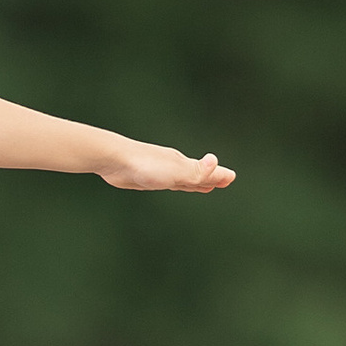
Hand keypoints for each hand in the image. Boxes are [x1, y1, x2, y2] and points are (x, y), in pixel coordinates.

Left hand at [93, 135, 234, 193]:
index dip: (219, 176)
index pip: (207, 172)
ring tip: (204, 186)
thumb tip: (216, 161)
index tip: (231, 177)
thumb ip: (195, 171)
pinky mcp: (145, 176)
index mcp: (183, 165)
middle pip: (197, 174)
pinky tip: (169, 182)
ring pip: (183, 178)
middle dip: (211, 178)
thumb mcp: (175, 172)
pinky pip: (167, 181)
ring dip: (194, 181)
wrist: (114, 159)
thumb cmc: (145, 165)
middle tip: (225, 180)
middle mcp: (174, 165)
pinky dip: (175, 183)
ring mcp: (160, 170)